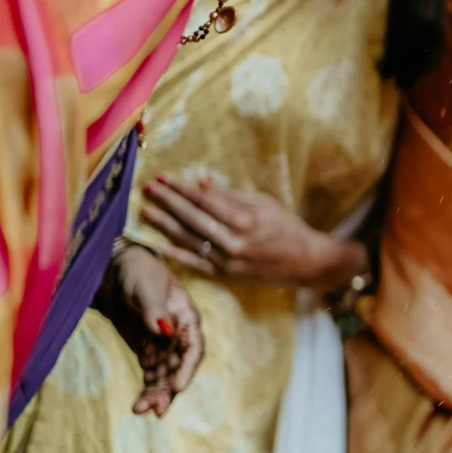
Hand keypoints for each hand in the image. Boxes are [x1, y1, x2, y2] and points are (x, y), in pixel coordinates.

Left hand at [94, 243, 202, 416]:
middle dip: (170, 389)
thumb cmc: (136, 272)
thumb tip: (164, 331)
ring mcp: (163, 344)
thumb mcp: (145, 286)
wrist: (117, 270)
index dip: (187, 368)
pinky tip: (139, 405)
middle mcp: (179, 334)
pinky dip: (147, 389)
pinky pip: (151, 374)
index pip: (193, 347)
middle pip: (179, 366)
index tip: (178, 387)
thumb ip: (155, 309)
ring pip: (165, 375)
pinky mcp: (148, 350)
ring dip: (157, 393)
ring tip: (143, 410)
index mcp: (186, 317)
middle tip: (158, 409)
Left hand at [141, 175, 365, 295]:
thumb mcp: (265, 204)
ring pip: (188, 240)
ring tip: (145, 211)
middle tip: (149, 188)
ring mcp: (227, 261)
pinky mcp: (225, 275)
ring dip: (164, 225)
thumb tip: (201, 183)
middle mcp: (233, 242)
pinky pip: (193, 263)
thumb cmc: (287, 228)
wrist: (305, 263)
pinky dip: (174, 253)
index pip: (205, 201)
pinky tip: (156, 243)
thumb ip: (231, 195)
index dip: (182, 188)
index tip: (164, 177)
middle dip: (168, 202)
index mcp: (246, 221)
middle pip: (192, 218)